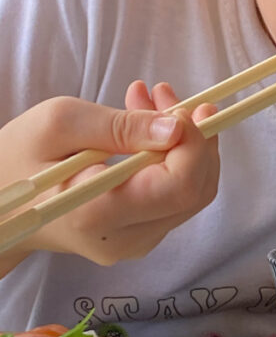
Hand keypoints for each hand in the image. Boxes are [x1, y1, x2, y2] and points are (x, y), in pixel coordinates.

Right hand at [2, 87, 218, 268]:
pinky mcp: (139, 236)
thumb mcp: (59, 123)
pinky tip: (145, 127)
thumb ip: (121, 126)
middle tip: (164, 93)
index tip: (181, 106)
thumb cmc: (17, 157)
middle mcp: (124, 239)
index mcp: (100, 213)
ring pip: (190, 192)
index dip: (195, 143)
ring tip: (148, 99)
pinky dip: (172, 157)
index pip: (181, 186)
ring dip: (184, 142)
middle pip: (196, 190)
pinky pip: (174, 196)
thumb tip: (177, 129)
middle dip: (194, 136)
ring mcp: (134, 243)